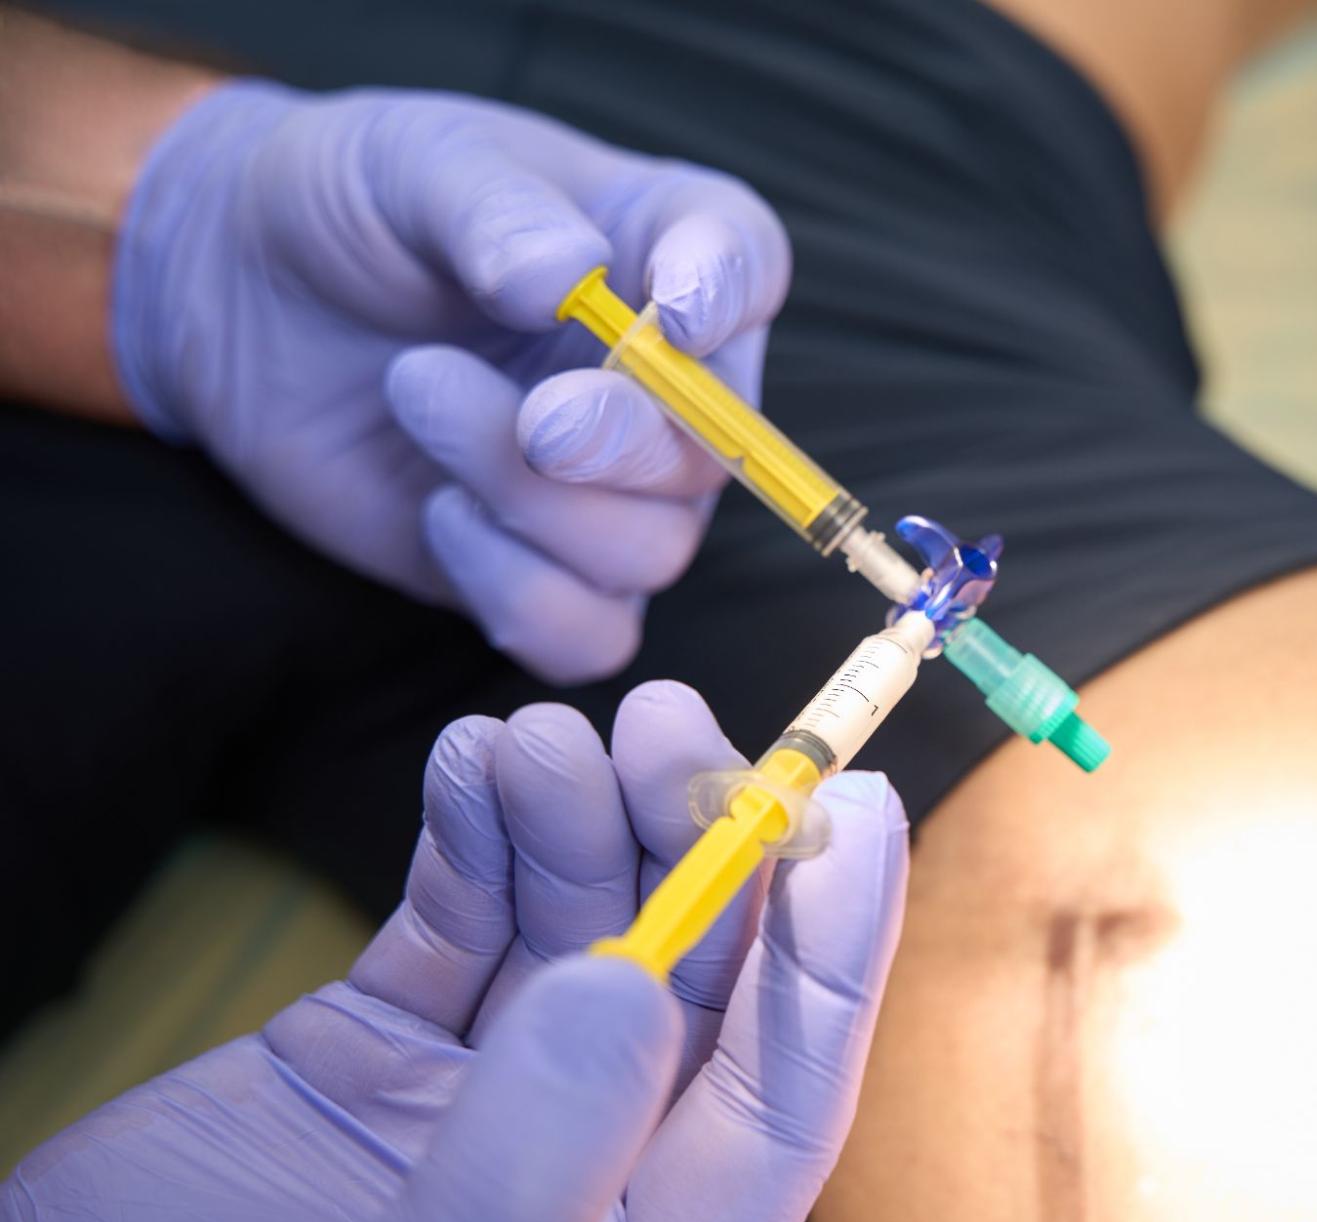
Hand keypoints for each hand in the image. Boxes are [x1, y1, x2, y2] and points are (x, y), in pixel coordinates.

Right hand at [1, 683, 906, 1221]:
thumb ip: (514, 1190)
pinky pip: (457, 920)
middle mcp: (587, 1173)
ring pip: (579, 928)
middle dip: (696, 846)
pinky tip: (471, 761)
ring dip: (575, 819)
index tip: (861, 814)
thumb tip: (627, 991)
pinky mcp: (385, 1046)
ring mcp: (486, 1100)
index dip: (836, 959)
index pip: (780, 1105)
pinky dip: (471, 835)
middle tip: (668, 724)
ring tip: (537, 739)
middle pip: (690, 987)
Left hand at [115, 81, 790, 681]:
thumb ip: (496, 211)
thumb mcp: (412, 165)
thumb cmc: (353, 208)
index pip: (745, 263)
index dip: (729, 296)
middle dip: (622, 444)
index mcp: (660, 243)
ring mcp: (617, 486)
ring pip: (652, 550)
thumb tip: (565, 278)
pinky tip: (441, 518)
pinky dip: (521, 596)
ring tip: (418, 397)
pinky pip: (591, 634)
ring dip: (535, 503)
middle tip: (534, 420)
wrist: (245, 294)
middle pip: (715, 449)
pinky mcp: (549, 570)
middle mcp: (667, 378)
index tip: (676, 312)